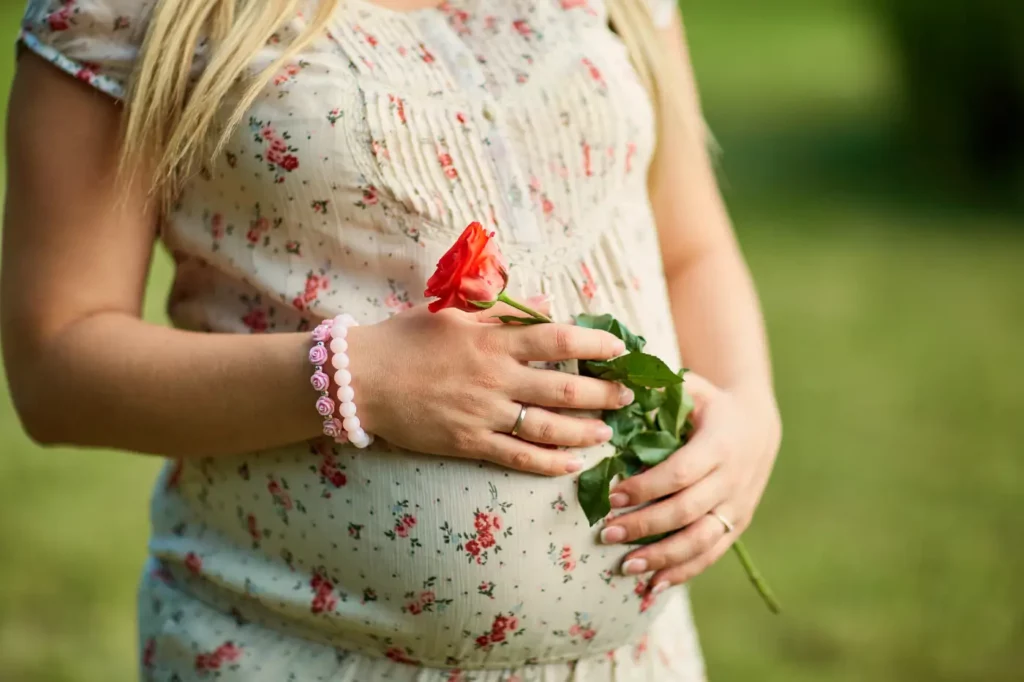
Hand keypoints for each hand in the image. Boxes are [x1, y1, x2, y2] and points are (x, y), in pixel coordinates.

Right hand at [346, 303, 633, 474]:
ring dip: (585, 432)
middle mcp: (494, 379)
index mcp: (491, 341)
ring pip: (547, 428)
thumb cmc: (404, 339)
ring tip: (608, 433)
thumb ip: (501, 313)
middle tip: (628, 398)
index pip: (558, 342)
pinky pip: (516, 456)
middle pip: (563, 390)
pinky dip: (548, 463)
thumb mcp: (452, 314)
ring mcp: (482, 415)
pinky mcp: (467, 443)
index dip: (595, 347)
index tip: (620, 350)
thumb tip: (545, 305)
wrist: (359, 381)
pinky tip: (573, 466)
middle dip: (603, 395)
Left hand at [598, 373, 780, 588]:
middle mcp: (732, 479)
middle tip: (606, 532)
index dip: (647, 487)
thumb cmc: (710, 404)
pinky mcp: (737, 524)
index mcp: (720, 445)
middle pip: (687, 510)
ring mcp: (737, 506)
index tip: (612, 494)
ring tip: (625, 567)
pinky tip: (654, 585)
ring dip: (663, 557)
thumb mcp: (693, 388)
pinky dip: (684, 572)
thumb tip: (619, 387)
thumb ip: (661, 390)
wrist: (758, 424)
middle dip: (645, 525)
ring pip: (701, 540)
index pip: (681, 472)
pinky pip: (711, 554)